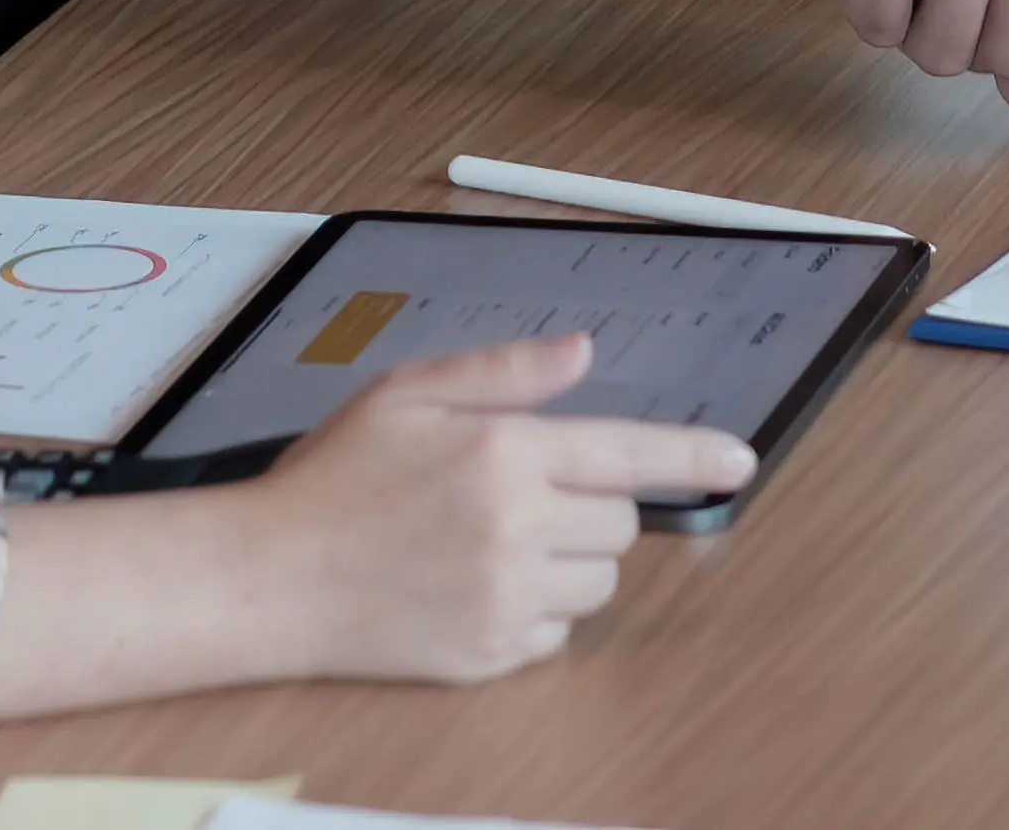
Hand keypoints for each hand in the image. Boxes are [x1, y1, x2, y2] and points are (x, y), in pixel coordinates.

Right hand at [219, 336, 755, 680]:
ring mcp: (505, 599)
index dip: (692, 455)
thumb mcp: (406, 394)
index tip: (740, 461)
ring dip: (568, 560)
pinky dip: (535, 610)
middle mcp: (516, 528)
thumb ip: (502, 372)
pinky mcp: (490, 655)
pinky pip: (557, 633)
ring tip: (491, 542)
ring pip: (596, 581)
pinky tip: (475, 586)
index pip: (628, 452)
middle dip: (589, 504)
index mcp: (503, 452)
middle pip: (619, 523)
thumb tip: (584, 353)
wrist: (268, 579)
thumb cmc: (333, 477)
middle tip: (520, 494)